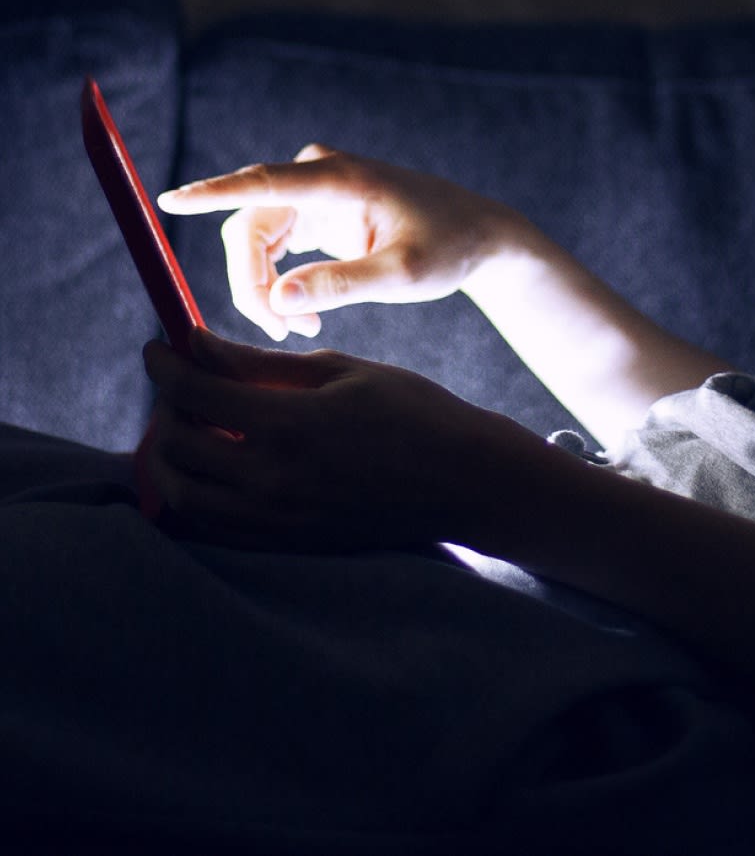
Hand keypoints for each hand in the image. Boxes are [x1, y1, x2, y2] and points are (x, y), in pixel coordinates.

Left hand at [142, 328, 557, 551]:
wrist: (461, 481)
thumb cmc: (410, 410)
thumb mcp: (341, 372)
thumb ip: (262, 363)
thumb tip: (197, 345)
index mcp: (290, 424)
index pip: (195, 393)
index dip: (166, 366)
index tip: (158, 348)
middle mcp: (272, 479)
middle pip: (176, 445)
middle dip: (166, 408)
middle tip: (181, 386)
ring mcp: (275, 519)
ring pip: (183, 493)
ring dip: (172, 455)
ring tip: (192, 426)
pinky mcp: (284, 544)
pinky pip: (210, 525)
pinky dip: (195, 494)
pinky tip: (214, 467)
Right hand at [157, 146, 547, 340]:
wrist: (478, 236)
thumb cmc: (448, 248)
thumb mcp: (403, 275)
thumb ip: (342, 284)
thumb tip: (278, 299)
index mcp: (341, 179)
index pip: (263, 182)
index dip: (214, 192)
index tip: (170, 199)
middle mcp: (319, 175)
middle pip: (248, 228)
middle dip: (252, 286)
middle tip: (283, 334)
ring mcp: (315, 191)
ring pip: (254, 242)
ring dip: (264, 290)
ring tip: (303, 331)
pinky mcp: (315, 211)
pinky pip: (270, 248)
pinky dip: (277, 285)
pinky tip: (304, 317)